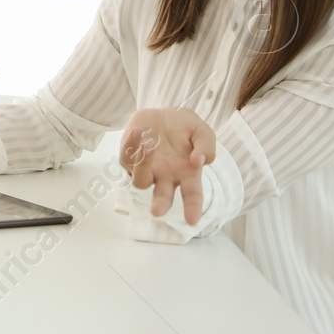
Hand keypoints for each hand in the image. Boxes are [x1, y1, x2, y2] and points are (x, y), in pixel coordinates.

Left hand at [120, 107, 214, 225]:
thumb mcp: (202, 132)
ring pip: (141, 180)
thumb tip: (198, 162)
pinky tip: (139, 131)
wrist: (163, 112)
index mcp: (187, 175)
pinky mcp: (129, 158)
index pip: (192, 195)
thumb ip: (206, 146)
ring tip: (150, 144)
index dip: (192, 208)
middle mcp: (166, 177)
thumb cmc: (186, 128)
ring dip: (144, 165)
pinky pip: (127, 158)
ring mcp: (147, 169)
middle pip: (162, 197)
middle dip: (160, 204)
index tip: (193, 220)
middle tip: (157, 211)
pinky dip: (132, 145)